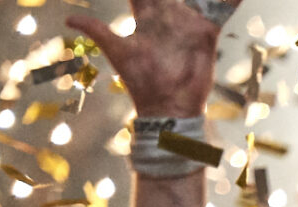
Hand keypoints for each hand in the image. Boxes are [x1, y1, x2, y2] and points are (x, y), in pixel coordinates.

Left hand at [66, 0, 227, 121]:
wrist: (169, 106)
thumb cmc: (141, 81)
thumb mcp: (118, 52)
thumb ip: (97, 31)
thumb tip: (68, 19)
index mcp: (145, 17)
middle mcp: (167, 17)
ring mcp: (187, 24)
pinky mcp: (206, 33)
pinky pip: (219, 10)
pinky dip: (229, 0)